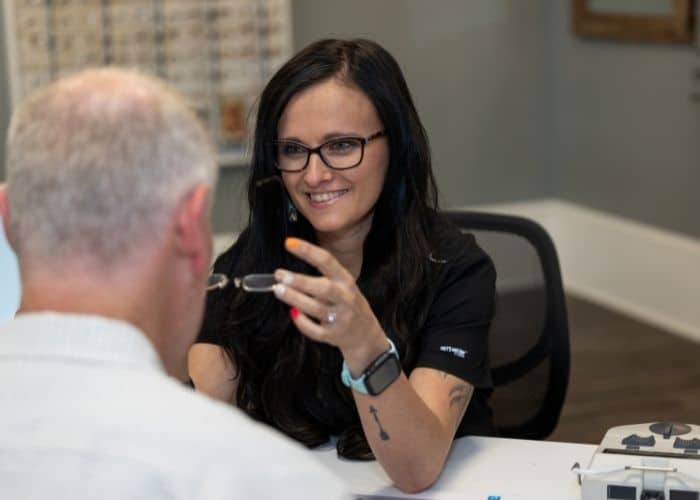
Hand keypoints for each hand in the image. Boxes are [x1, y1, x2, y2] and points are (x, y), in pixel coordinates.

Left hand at [272, 237, 389, 373]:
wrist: (365, 333)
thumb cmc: (347, 303)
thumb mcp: (342, 285)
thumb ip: (322, 277)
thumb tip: (288, 273)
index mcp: (345, 280)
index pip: (327, 261)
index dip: (307, 251)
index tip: (288, 243)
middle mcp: (345, 297)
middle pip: (323, 288)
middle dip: (300, 281)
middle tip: (280, 275)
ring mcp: (340, 318)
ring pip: (316, 308)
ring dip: (295, 299)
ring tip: (278, 290)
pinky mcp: (333, 335)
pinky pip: (315, 330)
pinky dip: (302, 322)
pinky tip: (292, 313)